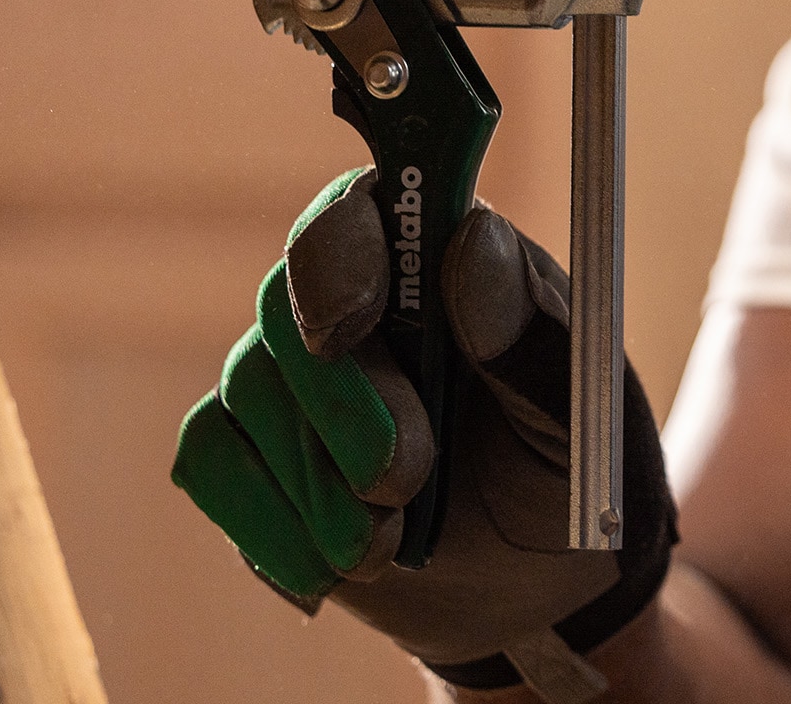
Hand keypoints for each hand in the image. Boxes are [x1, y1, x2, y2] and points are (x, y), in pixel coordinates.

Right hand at [173, 170, 674, 697]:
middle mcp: (358, 294)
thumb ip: (530, 331)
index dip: (339, 249)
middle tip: (404, 475)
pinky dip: (268, 521)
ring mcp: (296, 371)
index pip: (361, 204)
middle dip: (339, 402)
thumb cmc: (566, 467)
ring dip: (314, 478)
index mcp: (439, 254)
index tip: (352, 321)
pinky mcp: (255, 448)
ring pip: (247, 386)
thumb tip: (471, 246)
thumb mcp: (579, 407)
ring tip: (389, 535)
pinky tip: (336, 558)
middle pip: (286, 301)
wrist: (534, 585)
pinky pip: (211, 460)